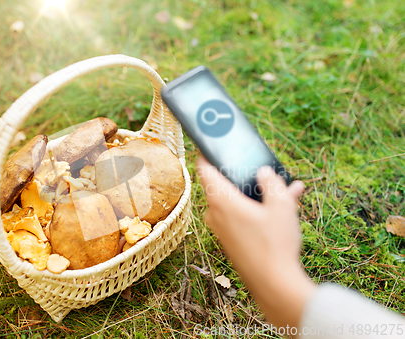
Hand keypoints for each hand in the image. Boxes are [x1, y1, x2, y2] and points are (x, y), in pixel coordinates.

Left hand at [196, 156, 315, 328]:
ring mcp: (221, 229)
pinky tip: (283, 208)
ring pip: (236, 201)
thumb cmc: (275, 244)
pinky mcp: (230, 240)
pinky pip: (240, 217)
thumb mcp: (281, 206)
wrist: (273, 284)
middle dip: (242, 175)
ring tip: (285, 188)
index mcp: (222, 201)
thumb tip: (264, 172)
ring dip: (255, 193)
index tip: (210, 143)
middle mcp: (216, 214)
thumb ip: (272, 183)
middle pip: (223, 185)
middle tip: (258, 167)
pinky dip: (256, 209)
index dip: (206, 153)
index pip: (204, 169)